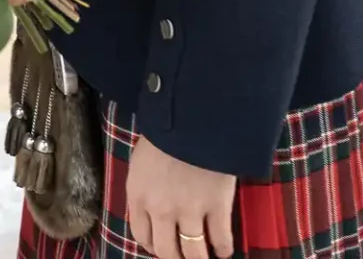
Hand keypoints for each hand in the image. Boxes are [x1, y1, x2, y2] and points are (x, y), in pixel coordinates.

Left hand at [126, 136, 237, 258]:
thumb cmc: (165, 131)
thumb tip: (151, 207)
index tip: (160, 246)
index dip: (152, 245)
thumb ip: (144, 187)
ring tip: (203, 258)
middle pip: (166, 250)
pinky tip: (224, 250)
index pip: (141, 236)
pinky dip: (223, 248)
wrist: (193, 117)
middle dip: (174, 258)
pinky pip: (221, 239)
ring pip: (193, 252)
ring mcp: (190, 211)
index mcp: (138, 195)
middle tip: (181, 256)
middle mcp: (160, 210)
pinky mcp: (217, 207)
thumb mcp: (142, 160)